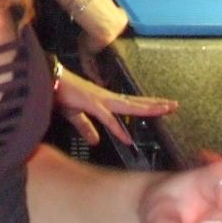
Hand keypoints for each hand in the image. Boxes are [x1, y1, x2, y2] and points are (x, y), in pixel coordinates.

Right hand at [53, 66, 176, 145]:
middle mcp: (107, 98)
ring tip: (164, 110)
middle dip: (155, 104)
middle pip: (136, 102)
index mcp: (105, 100)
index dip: (146, 106)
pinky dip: (117, 128)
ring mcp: (101, 99)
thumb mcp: (75, 115)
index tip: (162, 107)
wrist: (47, 81)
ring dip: (146, 109)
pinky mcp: (91, 103)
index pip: (130, 103)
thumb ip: (86, 128)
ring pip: (129, 105)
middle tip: (174, 105)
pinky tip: (127, 137)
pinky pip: (107, 118)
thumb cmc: (61, 94)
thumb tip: (94, 141)